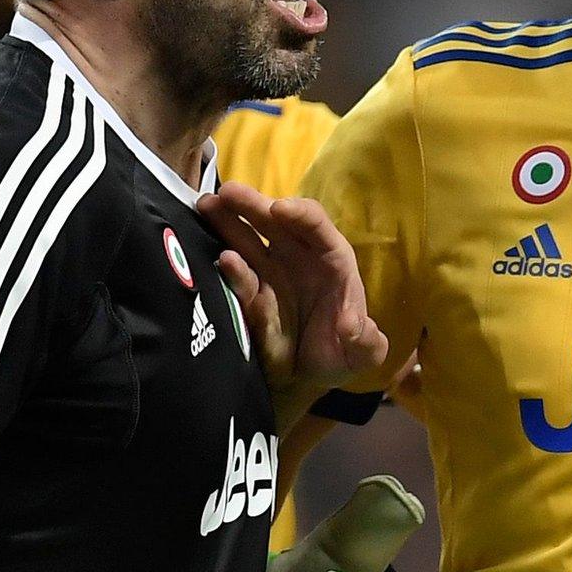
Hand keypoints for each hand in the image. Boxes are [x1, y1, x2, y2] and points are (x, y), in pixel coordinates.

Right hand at [200, 182, 386, 410]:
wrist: (313, 379)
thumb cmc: (344, 354)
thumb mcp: (364, 353)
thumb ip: (366, 342)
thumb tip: (352, 326)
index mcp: (332, 260)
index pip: (317, 226)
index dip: (300, 214)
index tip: (279, 209)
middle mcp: (299, 257)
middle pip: (276, 222)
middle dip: (254, 204)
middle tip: (227, 192)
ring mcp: (271, 272)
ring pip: (248, 240)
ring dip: (228, 222)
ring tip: (205, 205)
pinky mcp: (250, 294)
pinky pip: (239, 277)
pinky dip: (230, 268)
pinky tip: (221, 258)